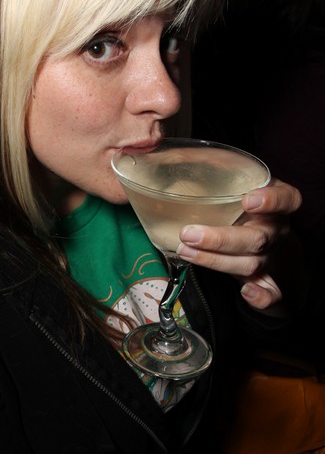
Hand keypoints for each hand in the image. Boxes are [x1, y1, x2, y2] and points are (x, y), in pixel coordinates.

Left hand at [176, 178, 302, 311]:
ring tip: (185, 251)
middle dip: (221, 238)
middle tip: (189, 233)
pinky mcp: (267, 282)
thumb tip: (166, 157)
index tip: (248, 199)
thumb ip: (211, 172)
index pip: (286, 199)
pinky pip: (272, 294)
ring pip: (251, 263)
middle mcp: (276, 231)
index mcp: (275, 205)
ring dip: (217, 261)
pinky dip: (262, 296)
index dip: (271, 200)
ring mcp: (272, 258)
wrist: (268, 246)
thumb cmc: (241, 211)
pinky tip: (247, 292)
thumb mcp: (233, 187)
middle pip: (257, 238)